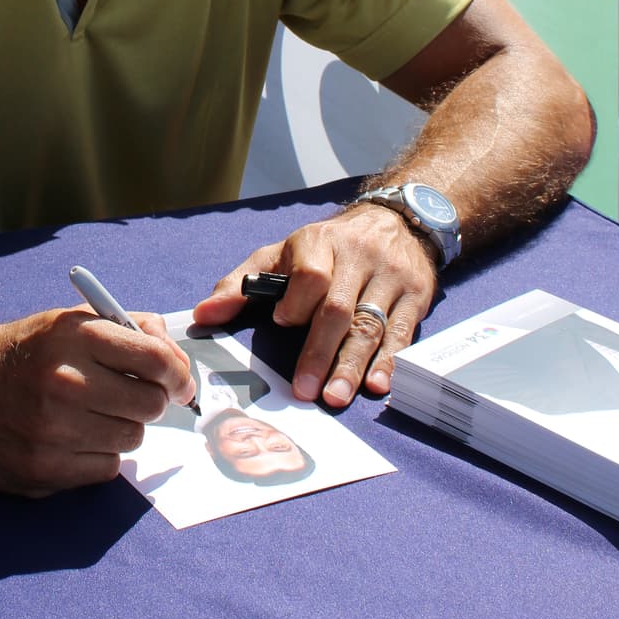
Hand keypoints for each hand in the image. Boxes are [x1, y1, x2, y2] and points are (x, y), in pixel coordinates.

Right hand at [0, 308, 194, 496]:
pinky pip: (105, 468)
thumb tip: (174, 355)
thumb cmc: (20, 352)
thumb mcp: (67, 321)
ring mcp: (52, 430)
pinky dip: (99, 455)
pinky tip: (73, 438)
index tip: (178, 382)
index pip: (156, 359)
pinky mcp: (42, 470)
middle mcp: (63, 382)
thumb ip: (126, 326)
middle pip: (149, 404)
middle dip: (149, 401)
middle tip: (131, 397)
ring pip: (131, 439)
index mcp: (73, 337)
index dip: (178, 373)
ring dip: (123, 428)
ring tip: (94, 415)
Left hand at [190, 206, 438, 408]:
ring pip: (370, 325)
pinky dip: (389, 362)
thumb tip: (203, 315)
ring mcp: (389, 277)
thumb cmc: (327, 247)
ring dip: (352, 366)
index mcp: (319, 243)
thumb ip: (241, 284)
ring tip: (335, 398)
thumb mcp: (281, 254)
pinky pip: (401, 332)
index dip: (297, 301)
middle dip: (320, 352)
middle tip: (305, 390)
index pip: (310, 273)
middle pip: (338, 309)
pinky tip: (377, 385)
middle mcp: (358, 258)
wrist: (395, 221)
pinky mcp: (415, 296)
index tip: (282, 324)